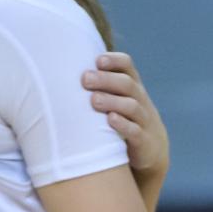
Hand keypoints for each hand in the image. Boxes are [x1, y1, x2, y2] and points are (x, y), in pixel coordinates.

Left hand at [83, 52, 168, 177]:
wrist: (152, 151)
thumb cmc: (124, 118)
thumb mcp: (117, 98)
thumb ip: (99, 84)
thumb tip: (61, 67)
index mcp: (132, 86)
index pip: (127, 65)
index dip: (113, 61)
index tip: (97, 61)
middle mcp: (140, 100)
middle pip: (127, 84)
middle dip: (106, 80)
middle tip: (85, 80)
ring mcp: (144, 121)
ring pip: (132, 106)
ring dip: (112, 101)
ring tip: (94, 101)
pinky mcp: (144, 141)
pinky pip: (136, 131)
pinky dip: (123, 125)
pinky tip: (110, 120)